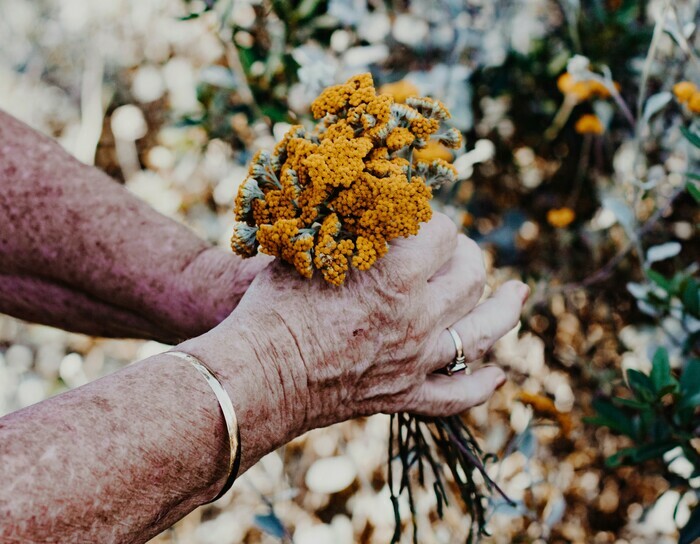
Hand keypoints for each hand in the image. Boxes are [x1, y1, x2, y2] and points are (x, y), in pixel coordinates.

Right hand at [181, 213, 527, 469]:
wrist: (257, 375)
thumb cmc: (274, 307)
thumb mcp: (311, 251)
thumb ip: (349, 227)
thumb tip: (368, 197)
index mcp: (396, 275)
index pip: (443, 232)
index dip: (435, 219)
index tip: (422, 218)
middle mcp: (419, 317)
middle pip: (472, 274)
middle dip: (468, 253)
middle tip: (456, 248)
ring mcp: (418, 361)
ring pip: (485, 331)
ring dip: (506, 309)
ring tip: (518, 295)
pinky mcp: (406, 396)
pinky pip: (459, 395)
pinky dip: (483, 383)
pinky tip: (499, 373)